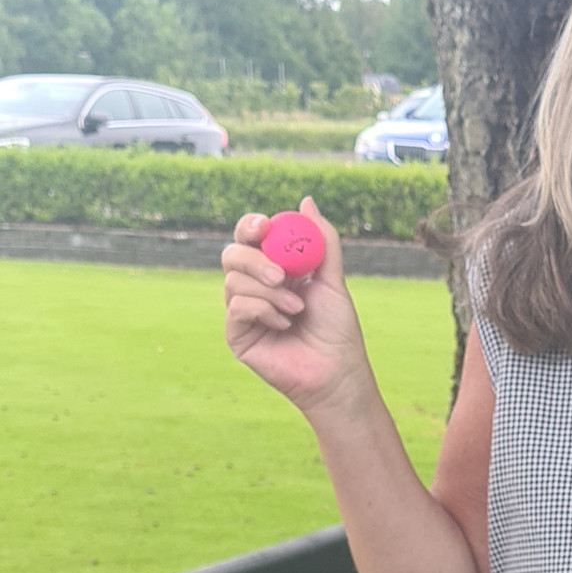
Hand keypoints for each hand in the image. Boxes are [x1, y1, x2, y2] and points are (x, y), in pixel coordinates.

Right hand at [221, 197, 373, 417]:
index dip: (252, 226)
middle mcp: (254, 286)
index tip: (265, 226)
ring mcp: (242, 309)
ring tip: (297, 310)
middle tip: (281, 274)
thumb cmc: (337, 329)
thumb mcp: (333, 280)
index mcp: (275, 268)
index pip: (251, 237)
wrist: (337, 371)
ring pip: (234, 280)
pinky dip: (264, 311)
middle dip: (255, 259)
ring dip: (271, 293)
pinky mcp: (236, 333)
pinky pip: (237, 306)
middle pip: (232, 254)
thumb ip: (322, 242)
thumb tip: (306, 201)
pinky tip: (285, 325)